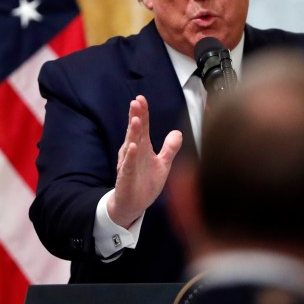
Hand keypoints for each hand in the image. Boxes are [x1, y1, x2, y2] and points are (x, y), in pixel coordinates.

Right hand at [107, 95, 182, 227]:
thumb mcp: (162, 164)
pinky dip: (130, 156)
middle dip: (136, 116)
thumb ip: (170, 148)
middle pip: (135, 131)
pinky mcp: (126, 177)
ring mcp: (129, 164)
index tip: (141, 99)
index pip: (143, 127)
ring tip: (136, 119)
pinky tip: (133, 146)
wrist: (133, 205)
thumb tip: (178, 132)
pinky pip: (128, 165)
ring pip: (130, 145)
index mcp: (143, 148)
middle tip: (136, 102)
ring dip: (133, 132)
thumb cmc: (145, 183)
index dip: (143, 113)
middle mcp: (134, 153)